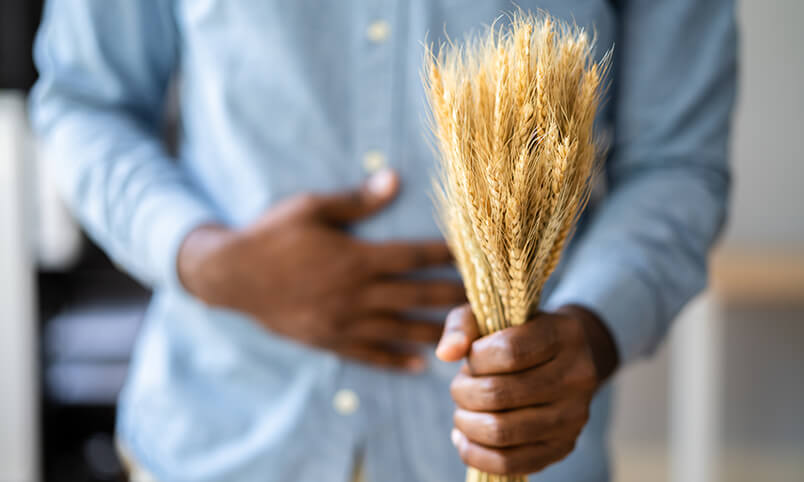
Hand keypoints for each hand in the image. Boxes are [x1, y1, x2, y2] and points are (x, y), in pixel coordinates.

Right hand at [178, 169, 464, 370]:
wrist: (229, 276)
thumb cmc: (271, 235)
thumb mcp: (310, 208)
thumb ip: (356, 201)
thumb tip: (394, 179)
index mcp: (356, 258)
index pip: (414, 256)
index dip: (449, 255)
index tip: (478, 254)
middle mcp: (355, 293)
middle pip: (417, 296)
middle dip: (455, 297)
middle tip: (491, 301)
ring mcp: (343, 321)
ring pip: (400, 330)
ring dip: (436, 333)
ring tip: (468, 338)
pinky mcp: (329, 339)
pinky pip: (369, 354)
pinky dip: (396, 360)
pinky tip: (419, 364)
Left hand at [435, 304, 617, 474]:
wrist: (571, 357)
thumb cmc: (522, 333)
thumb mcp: (494, 315)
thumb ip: (463, 324)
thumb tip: (445, 353)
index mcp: (563, 335)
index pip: (509, 352)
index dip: (476, 358)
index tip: (472, 357)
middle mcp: (576, 377)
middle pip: (499, 394)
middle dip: (463, 392)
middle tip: (459, 387)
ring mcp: (574, 416)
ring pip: (502, 431)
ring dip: (467, 423)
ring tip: (462, 412)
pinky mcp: (563, 447)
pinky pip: (510, 462)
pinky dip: (476, 453)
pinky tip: (465, 438)